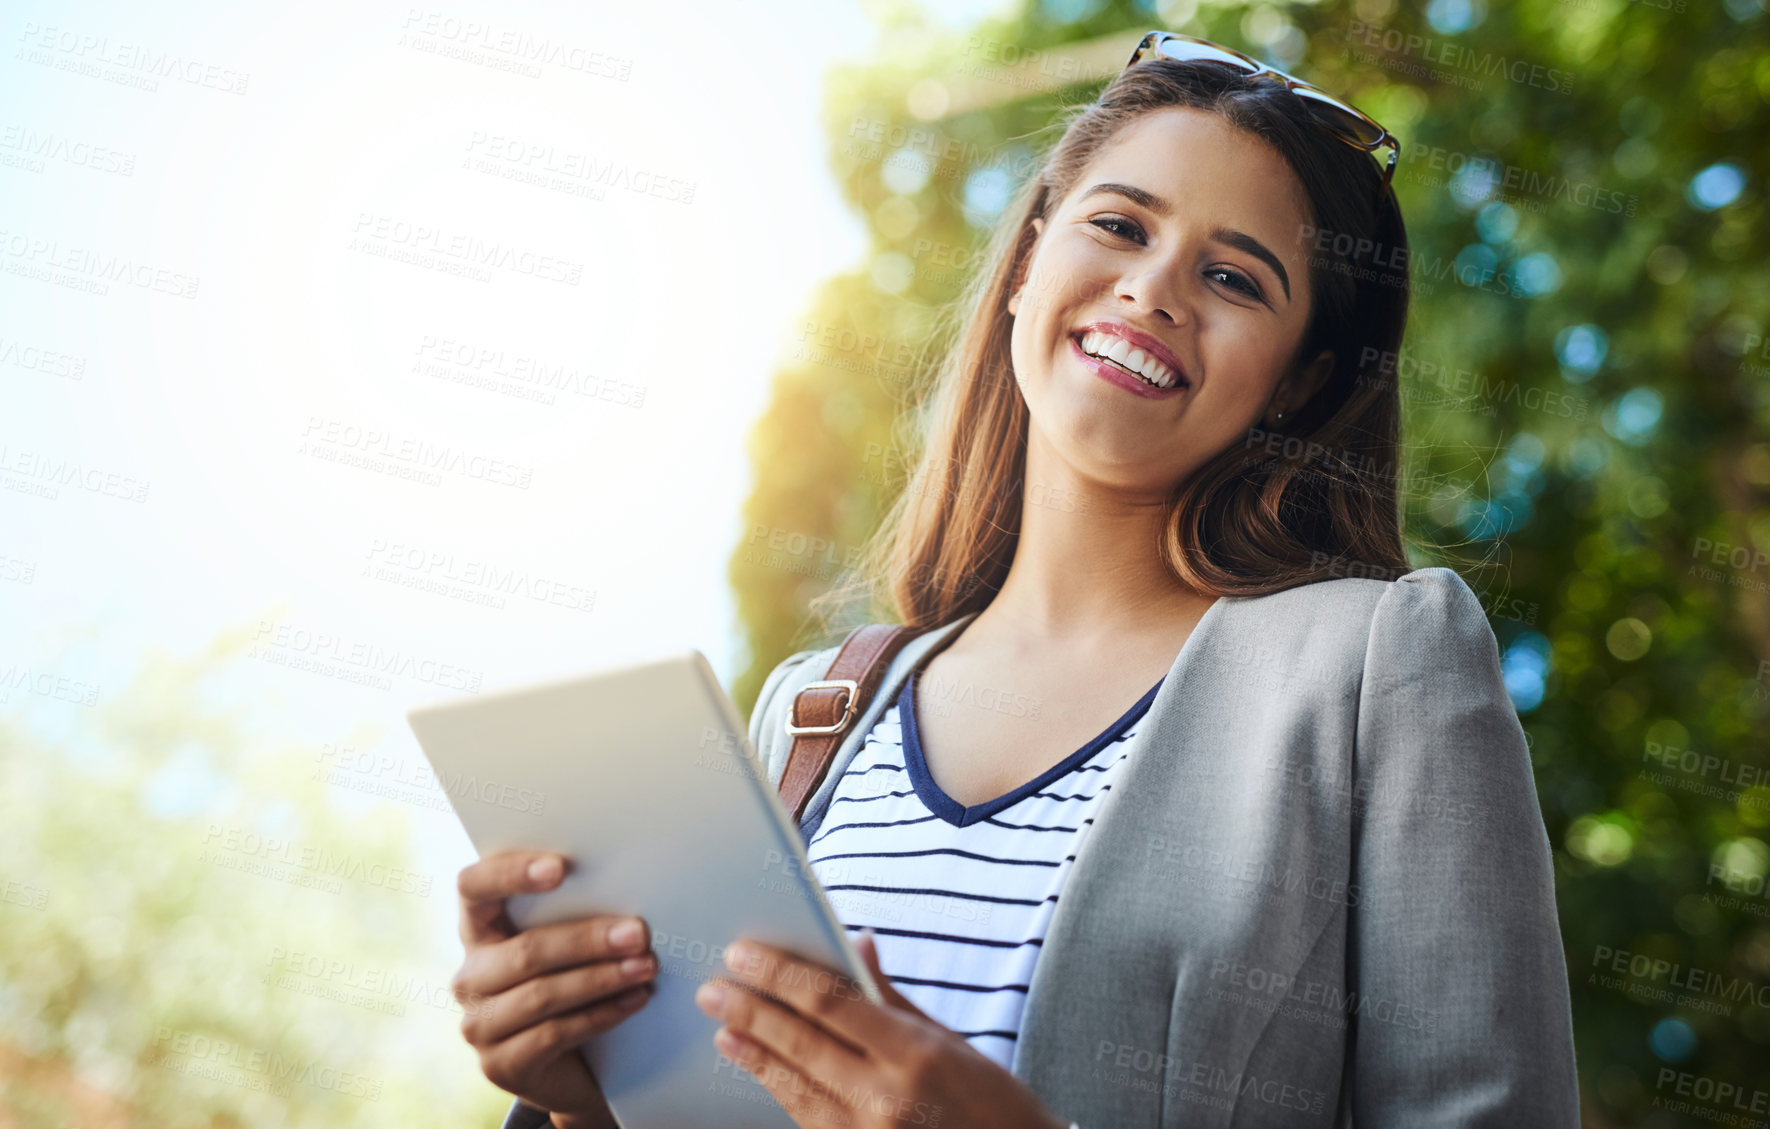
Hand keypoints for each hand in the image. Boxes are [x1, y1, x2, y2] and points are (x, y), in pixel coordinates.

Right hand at [450, 850, 657, 1123]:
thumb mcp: (568, 946)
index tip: (561, 867)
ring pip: (542, 995)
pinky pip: (553, 1034)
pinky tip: (634, 1000)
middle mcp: (470, 976)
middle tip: (638, 933)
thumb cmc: (573, 984)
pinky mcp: (498, 1065)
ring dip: (601, 979)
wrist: (570, 1067)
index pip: (473, 888)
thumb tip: (628, 882)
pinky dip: (600, 1015)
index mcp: (478, 930)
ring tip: (645, 967)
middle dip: (587, 941)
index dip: (510, 873)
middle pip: (524, 951)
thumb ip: (576, 914)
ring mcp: (479, 1024)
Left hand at [694, 931, 1068, 1128]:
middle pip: (801, 1043)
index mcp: (915, 1052)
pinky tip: (758, 1067)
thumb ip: (890, 994)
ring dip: (754, 1054)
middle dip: (751, 1011)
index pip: (829, 1002)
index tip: (743, 954)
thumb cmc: (989, 1099)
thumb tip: (856, 941)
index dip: (779, 975)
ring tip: (723, 1027)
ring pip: (794, 1087)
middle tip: (713, 988)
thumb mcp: (948, 1038)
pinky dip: (779, 1089)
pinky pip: (807, 1118)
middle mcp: (887, 1097)